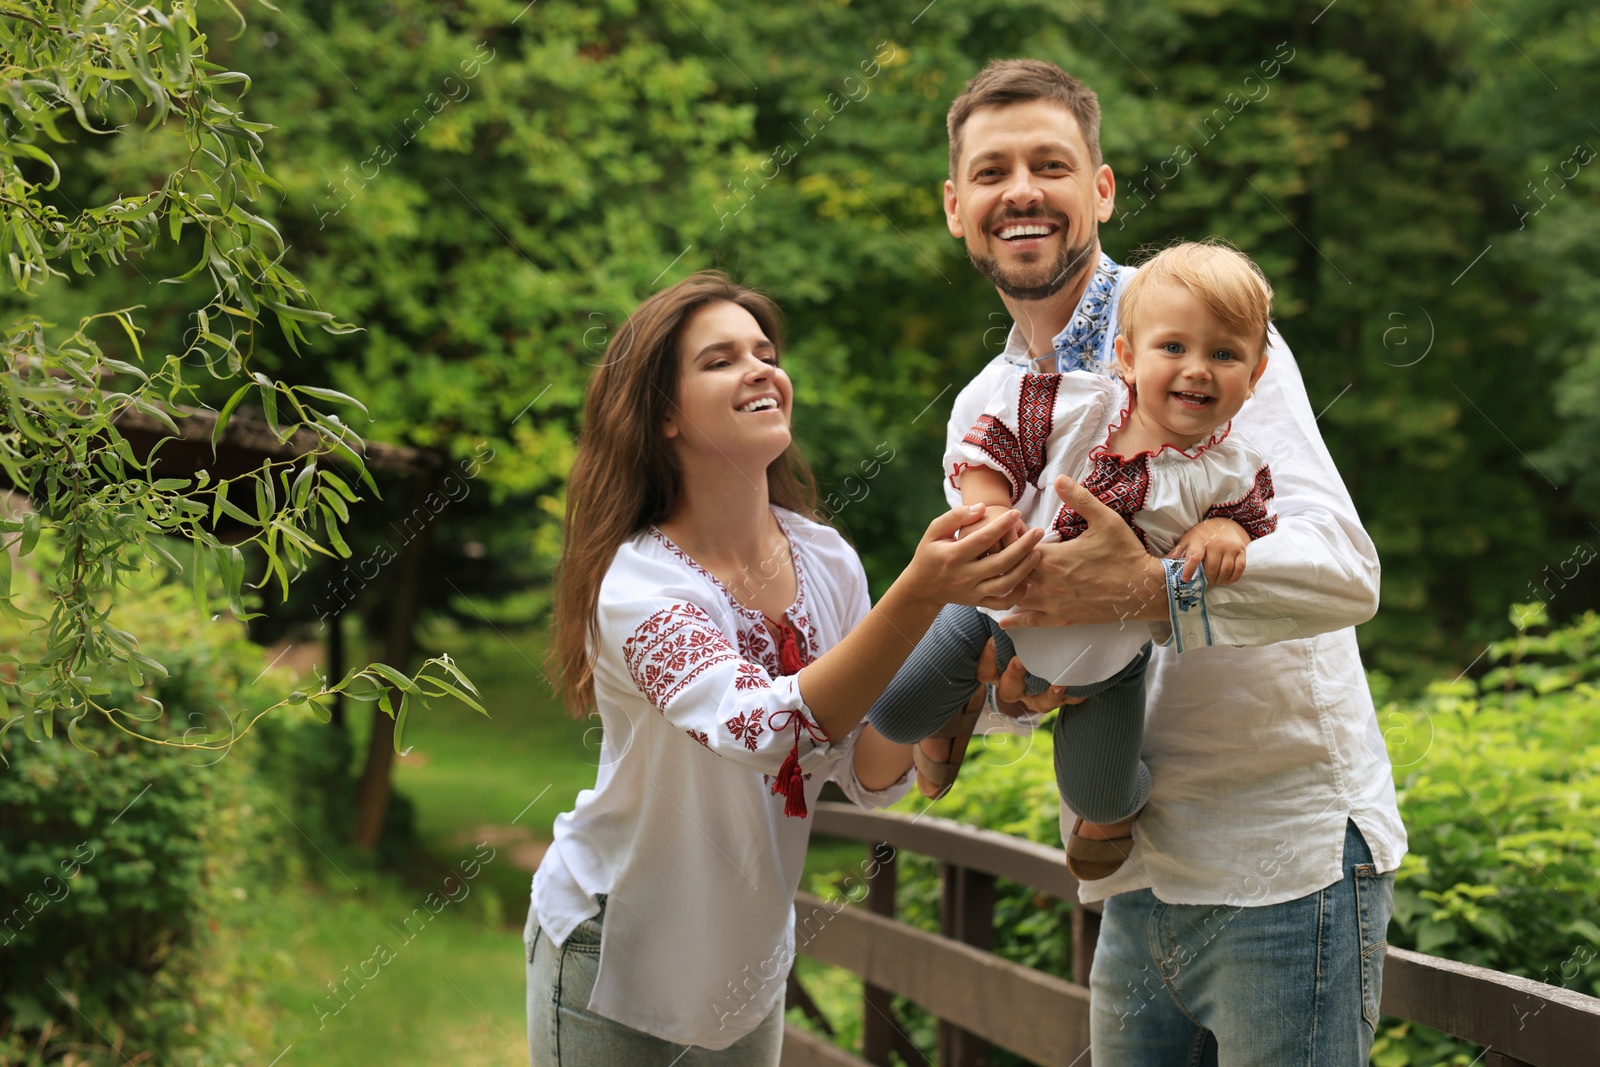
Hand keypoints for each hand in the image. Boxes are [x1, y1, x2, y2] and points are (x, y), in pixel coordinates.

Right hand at [911, 503, 1043, 611]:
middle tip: (1038, 531)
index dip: (1002, 525)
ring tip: (1037, 552)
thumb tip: (981, 508)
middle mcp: (964, 576)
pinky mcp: (978, 602)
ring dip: (1025, 569)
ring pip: (1005, 583)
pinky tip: (1027, 577)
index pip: (983, 539)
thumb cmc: (930, 554)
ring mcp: (973, 592)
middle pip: (1000, 562)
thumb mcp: (934, 531)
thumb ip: (955, 517)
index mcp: (953, 556)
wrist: (921, 589)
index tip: (1017, 513)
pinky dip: (1018, 593)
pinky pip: (1003, 602)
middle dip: (1023, 546)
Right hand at [974, 638, 1085, 715]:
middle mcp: (1019, 688)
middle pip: (1009, 692)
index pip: (985, 673)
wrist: (1054, 652)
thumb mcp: (1010, 634)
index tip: (992, 640)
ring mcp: (1040, 696)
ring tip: (1057, 683)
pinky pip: (1069, 700)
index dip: (987, 660)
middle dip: (1013, 677)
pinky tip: (1081, 686)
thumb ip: (1004, 627)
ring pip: (1040, 704)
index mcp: (1000, 674)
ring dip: (1048, 695)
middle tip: (1019, 661)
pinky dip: (1075, 694)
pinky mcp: (1063, 696)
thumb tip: (998, 610)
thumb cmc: (1023, 638)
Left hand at [1000, 476, 1166, 629]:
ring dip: (1009, 586)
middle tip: (1005, 551)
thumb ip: (1080, 498)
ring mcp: (1053, 603)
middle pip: (1013, 570)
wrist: (1144, 590)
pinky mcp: (1062, 619)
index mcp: (1053, 558)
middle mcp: (1047, 583)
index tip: (1014, 530)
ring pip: (1017, 596)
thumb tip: (1059, 478)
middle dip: (1006, 560)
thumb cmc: (1125, 553)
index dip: (1012, 537)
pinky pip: (1032, 621)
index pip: (1017, 546)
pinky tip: (1004, 620)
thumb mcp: (1105, 519)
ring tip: (1003, 577)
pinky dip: (1016, 620)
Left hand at [1168, 517, 1248, 583]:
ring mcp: (1230, 547)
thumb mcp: (1188, 540)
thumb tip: (1162, 563)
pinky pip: (1239, 568)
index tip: (1185, 580)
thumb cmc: (1202, 535)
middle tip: (1205, 584)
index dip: (1189, 570)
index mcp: (1200, 541)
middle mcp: (1216, 543)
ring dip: (1219, 580)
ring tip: (1214, 582)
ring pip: (1226, 570)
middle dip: (1208, 580)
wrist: (1223, 524)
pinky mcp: (1241, 550)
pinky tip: (1226, 581)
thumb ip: (1177, 552)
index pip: (1194, 557)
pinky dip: (1233, 578)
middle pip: (1212, 568)